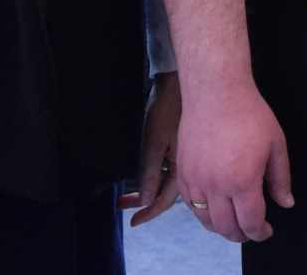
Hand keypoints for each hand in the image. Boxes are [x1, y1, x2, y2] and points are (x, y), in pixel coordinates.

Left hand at [120, 72, 182, 225]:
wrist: (176, 84)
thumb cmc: (166, 110)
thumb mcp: (154, 143)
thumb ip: (151, 173)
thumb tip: (146, 200)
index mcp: (182, 168)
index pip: (164, 200)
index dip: (148, 212)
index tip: (134, 222)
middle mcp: (184, 166)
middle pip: (163, 193)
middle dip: (142, 202)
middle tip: (122, 205)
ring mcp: (180, 157)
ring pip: (162, 182)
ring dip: (145, 189)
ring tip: (125, 196)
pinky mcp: (176, 148)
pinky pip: (164, 170)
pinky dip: (151, 177)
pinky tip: (140, 178)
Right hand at [175, 81, 293, 242]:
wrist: (215, 91)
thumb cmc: (249, 114)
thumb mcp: (276, 144)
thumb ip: (281, 178)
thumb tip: (286, 203)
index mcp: (243, 182)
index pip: (251, 223)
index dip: (261, 233)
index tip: (266, 231)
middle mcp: (216, 186)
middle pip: (227, 228)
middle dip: (242, 235)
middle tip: (251, 229)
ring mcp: (196, 180)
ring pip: (206, 220)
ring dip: (221, 227)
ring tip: (232, 221)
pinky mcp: (183, 172)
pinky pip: (190, 204)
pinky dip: (203, 212)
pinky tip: (213, 206)